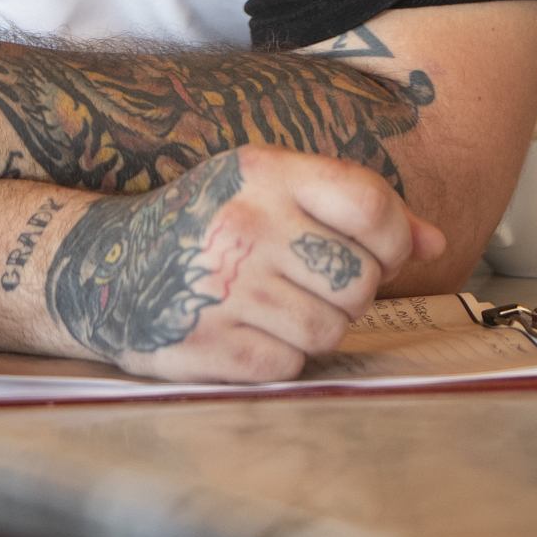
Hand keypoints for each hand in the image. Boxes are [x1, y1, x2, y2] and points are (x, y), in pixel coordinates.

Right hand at [36, 144, 443, 382]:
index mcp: (264, 173)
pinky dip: (280, 355)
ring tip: (274, 304)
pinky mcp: (208, 344)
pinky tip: (247, 329)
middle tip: (307, 280)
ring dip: (315, 327)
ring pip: (331, 329)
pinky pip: (290, 364)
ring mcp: (225, 288)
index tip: (371, 250)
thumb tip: (434, 241)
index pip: (371, 206)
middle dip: (348, 291)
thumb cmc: (205, 223)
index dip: (391, 240)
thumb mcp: (270, 189)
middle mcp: (245, 225)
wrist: (102, 264)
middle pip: (360, 280)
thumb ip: (353, 209)